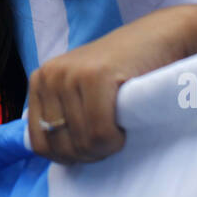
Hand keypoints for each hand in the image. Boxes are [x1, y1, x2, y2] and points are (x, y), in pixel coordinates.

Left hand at [28, 6, 196, 163]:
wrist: (158, 38)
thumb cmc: (122, 71)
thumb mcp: (80, 91)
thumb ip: (62, 115)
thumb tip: (52, 154)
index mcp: (39, 81)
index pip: (39, 144)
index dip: (67, 157)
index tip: (91, 149)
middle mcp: (49, 75)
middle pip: (60, 146)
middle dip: (89, 153)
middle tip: (110, 139)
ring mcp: (70, 74)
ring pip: (82, 142)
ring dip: (106, 147)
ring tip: (119, 129)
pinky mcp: (94, 76)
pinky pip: (99, 131)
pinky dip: (115, 139)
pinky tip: (125, 125)